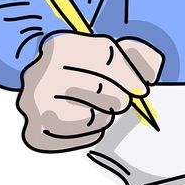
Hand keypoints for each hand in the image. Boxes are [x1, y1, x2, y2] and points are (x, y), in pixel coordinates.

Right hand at [17, 32, 162, 151]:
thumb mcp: (110, 51)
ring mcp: (33, 104)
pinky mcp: (34, 134)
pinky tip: (88, 121)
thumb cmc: (86, 68)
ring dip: (106, 115)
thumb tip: (151, 74)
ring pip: (92, 116)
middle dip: (120, 97)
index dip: (130, 74)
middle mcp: (41, 73)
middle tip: (121, 100)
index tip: (141, 88)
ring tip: (99, 108)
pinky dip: (93, 133)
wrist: (46, 85)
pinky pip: (79, 139)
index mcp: (62, 45)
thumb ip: (137, 54)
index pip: (105, 55)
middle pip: (100, 88)